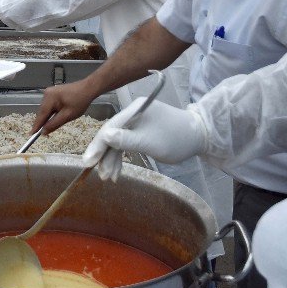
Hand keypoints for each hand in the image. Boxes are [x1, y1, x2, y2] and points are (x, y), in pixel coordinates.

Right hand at [31, 80, 97, 133]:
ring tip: (56, 123)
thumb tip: (43, 132)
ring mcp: (50, 92)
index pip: (41, 115)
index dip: (36, 126)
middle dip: (44, 122)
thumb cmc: (80, 102)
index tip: (31, 135)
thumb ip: (54, 124)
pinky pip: (50, 105)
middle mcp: (47, 94)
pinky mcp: (54, 93)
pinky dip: (52, 112)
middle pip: (42, 112)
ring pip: (46, 109)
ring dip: (49, 117)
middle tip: (45, 134)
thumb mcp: (67, 116)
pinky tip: (57, 116)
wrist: (88, 89)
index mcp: (49, 98)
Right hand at [81, 99, 208, 181]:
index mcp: (135, 109)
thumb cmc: (175, 139)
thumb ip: (126, 140)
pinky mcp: (142, 130)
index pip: (110, 127)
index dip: (98, 145)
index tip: (88, 162)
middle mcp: (133, 112)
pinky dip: (122, 157)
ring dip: (112, 159)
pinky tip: (117, 172)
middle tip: (99, 174)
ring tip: (108, 178)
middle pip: (112, 134)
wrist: (198, 137)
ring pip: (118, 141)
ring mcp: (137, 121)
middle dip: (105, 155)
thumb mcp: (150, 142)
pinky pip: (126, 143)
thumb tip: (104, 136)